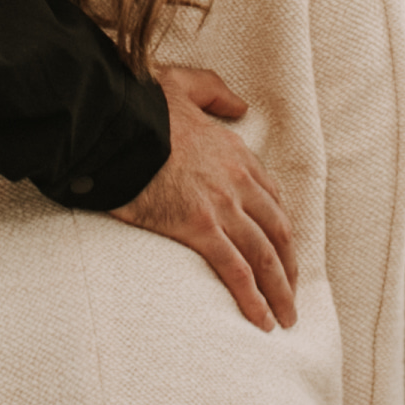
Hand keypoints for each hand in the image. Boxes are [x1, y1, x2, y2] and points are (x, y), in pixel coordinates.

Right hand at [114, 65, 297, 331]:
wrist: (113, 122)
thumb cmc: (139, 104)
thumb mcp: (183, 84)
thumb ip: (214, 92)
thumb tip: (239, 105)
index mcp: (234, 152)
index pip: (270, 196)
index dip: (279, 226)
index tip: (280, 248)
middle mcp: (237, 180)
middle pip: (276, 231)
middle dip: (289, 265)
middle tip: (291, 293)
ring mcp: (222, 205)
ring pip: (264, 255)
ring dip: (280, 291)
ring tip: (285, 319)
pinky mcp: (199, 227)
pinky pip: (236, 269)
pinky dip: (252, 297)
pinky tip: (261, 320)